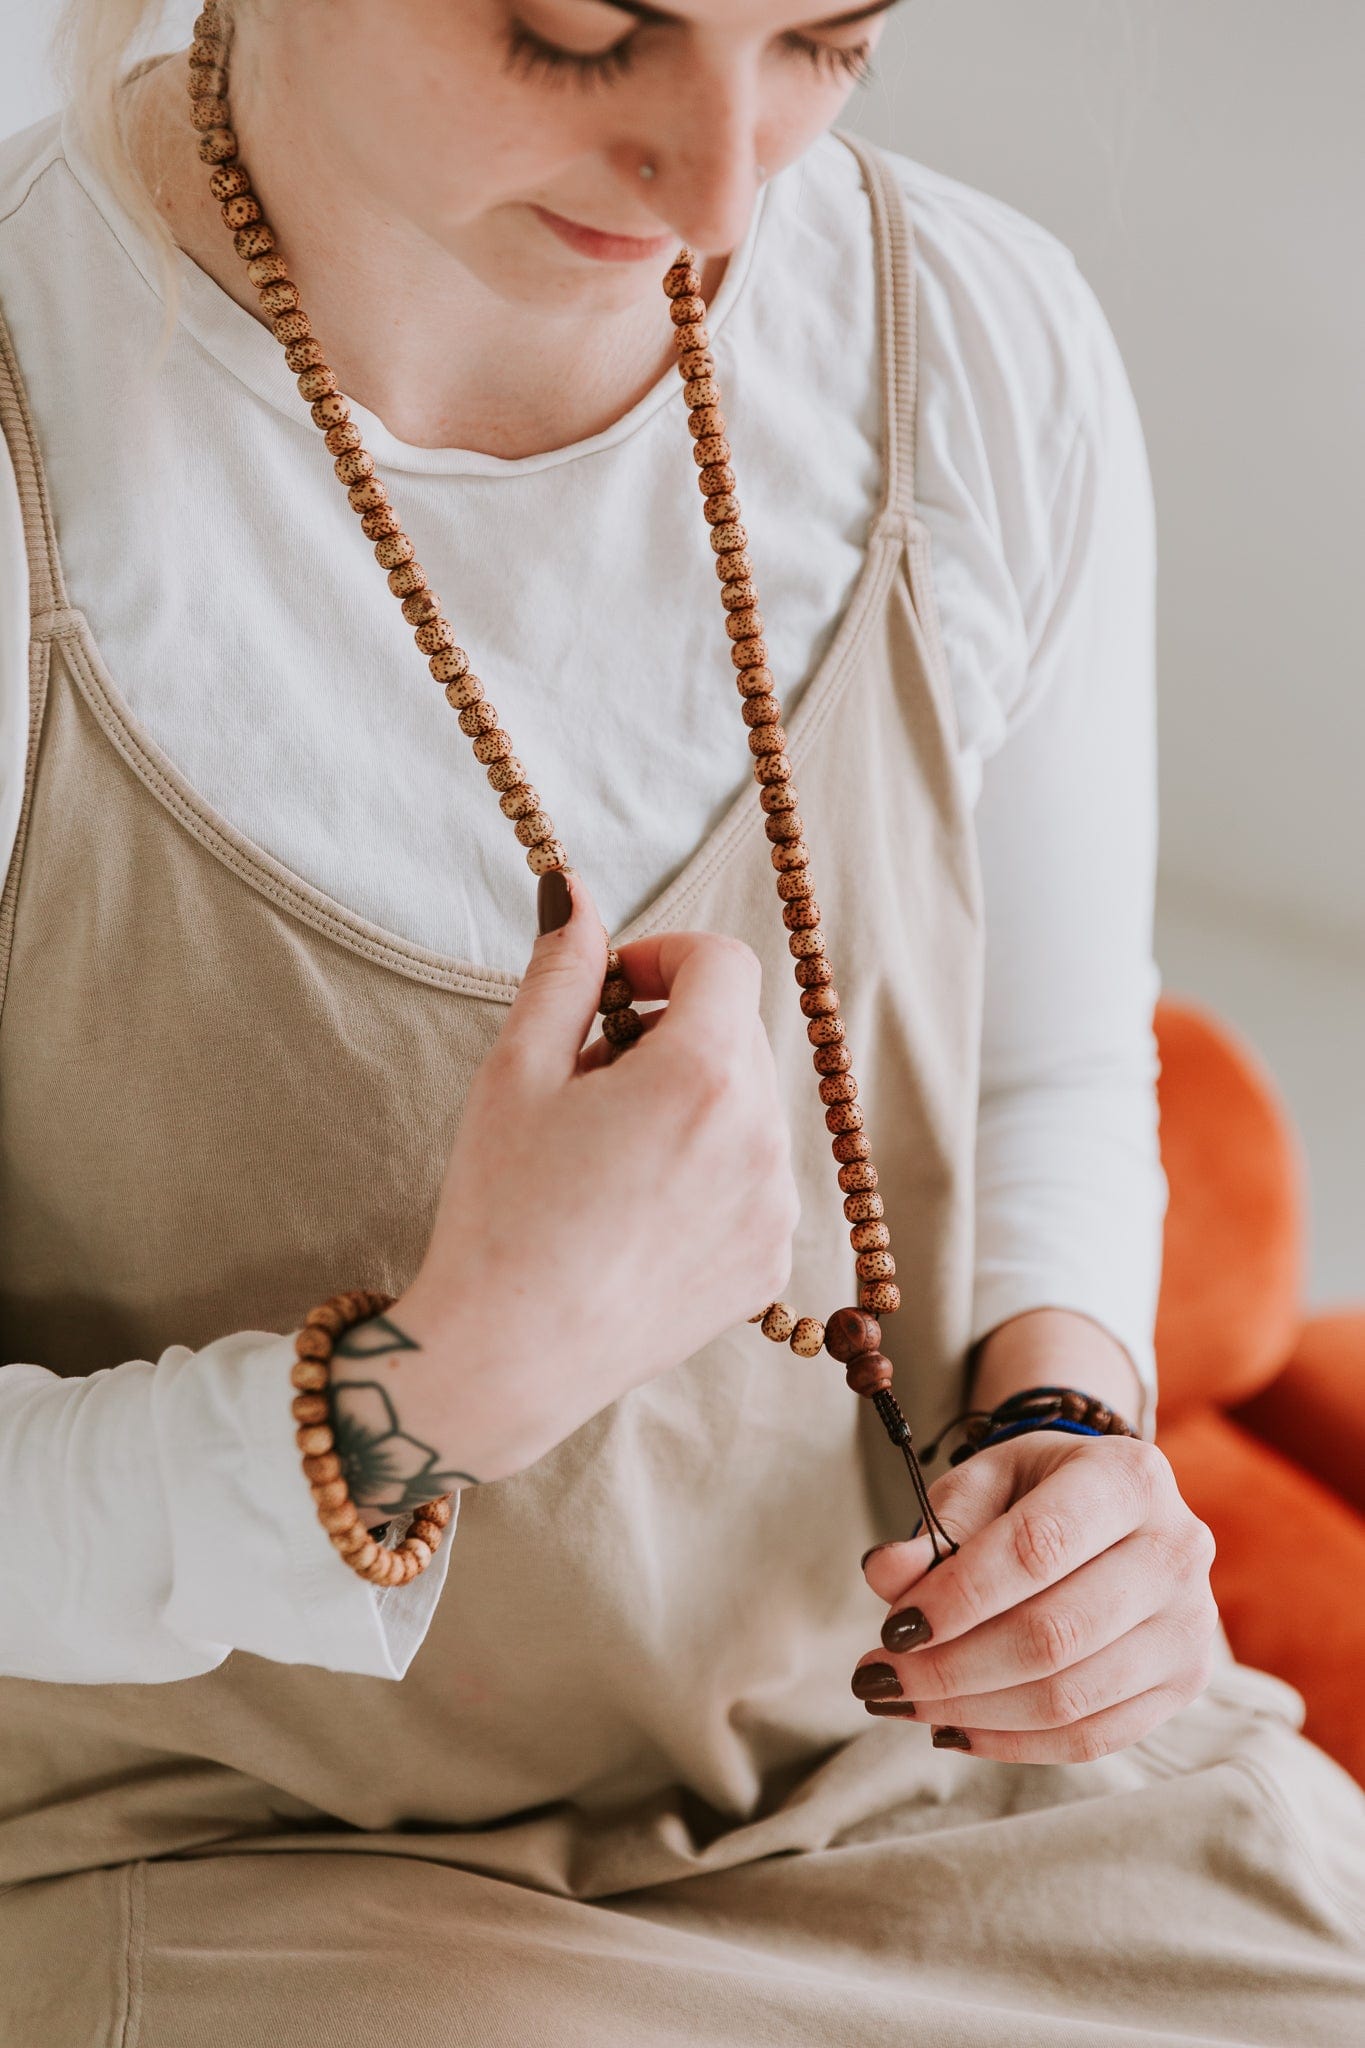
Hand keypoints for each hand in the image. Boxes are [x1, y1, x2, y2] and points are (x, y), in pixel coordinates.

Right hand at [395, 868, 800, 1481]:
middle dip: (665, 1035)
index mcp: (702, 1074)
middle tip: (584, 1087)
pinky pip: (751, 1179)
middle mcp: (761, 1136)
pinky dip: (704, 1172)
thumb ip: (561, 970)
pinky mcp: (770, 1264)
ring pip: (743, 1108)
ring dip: (686, 1104)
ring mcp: (774, 1207)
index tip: (606, 997)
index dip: (661, 959)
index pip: (722, 961)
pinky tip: (631, 1215)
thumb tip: (577, 892)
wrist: (508, 1360)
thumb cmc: (501, 1213)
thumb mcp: (515, 1072)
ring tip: (603, 1160)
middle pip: (734, 1035)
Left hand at [851, 1432, 1218, 1761]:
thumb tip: (885, 1576)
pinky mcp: (1183, 1683)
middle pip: (1055, 1633)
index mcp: (1128, 1477)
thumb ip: (936, 1528)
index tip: (892, 1628)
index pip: (1038, 1548)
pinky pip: (1091, 1736)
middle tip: (878, 1677)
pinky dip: (1011, 1741)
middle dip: (952, 1666)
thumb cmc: (1036, 1492)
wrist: (1109, 1510)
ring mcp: (1189, 1625)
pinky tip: (953, 1726)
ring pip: (1070, 1697)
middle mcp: (1176, 1550)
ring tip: (903, 1701)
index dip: (959, 1596)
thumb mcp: (984, 1484)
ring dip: (971, 1710)